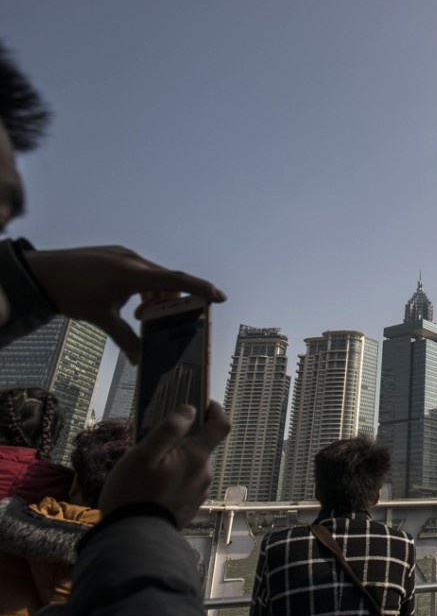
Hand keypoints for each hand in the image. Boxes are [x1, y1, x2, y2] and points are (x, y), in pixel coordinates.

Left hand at [22, 245, 225, 362]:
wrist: (38, 273)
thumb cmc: (69, 293)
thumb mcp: (101, 318)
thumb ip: (125, 337)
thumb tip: (140, 359)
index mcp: (132, 273)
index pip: (175, 280)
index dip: (200, 288)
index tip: (219, 297)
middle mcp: (132, 260)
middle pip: (167, 281)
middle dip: (170, 301)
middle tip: (165, 320)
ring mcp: (124, 255)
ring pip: (154, 276)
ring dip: (155, 296)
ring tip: (139, 314)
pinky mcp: (116, 255)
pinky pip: (141, 271)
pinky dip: (143, 287)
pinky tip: (129, 302)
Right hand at [99, 402, 230, 527]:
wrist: (133, 540)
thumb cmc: (134, 494)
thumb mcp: (144, 455)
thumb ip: (169, 430)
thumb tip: (190, 410)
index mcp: (196, 458)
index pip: (220, 425)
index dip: (215, 409)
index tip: (202, 402)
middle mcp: (204, 474)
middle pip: (200, 447)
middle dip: (182, 440)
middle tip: (154, 442)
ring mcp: (198, 492)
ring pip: (189, 467)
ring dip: (174, 462)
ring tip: (146, 469)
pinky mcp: (189, 507)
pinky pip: (184, 484)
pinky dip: (172, 479)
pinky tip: (150, 487)